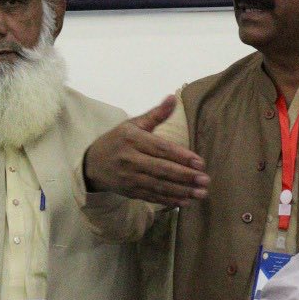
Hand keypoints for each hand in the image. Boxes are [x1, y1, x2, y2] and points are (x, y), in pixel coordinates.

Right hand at [82, 95, 209, 207]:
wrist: (93, 164)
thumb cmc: (117, 140)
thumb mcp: (133, 124)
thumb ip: (155, 114)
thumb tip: (173, 98)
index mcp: (133, 140)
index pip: (161, 149)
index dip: (181, 156)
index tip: (200, 162)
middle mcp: (131, 160)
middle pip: (162, 169)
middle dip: (185, 176)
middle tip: (205, 180)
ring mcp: (130, 178)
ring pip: (159, 185)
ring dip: (181, 191)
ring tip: (201, 193)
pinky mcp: (130, 191)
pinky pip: (152, 196)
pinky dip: (169, 200)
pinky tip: (185, 202)